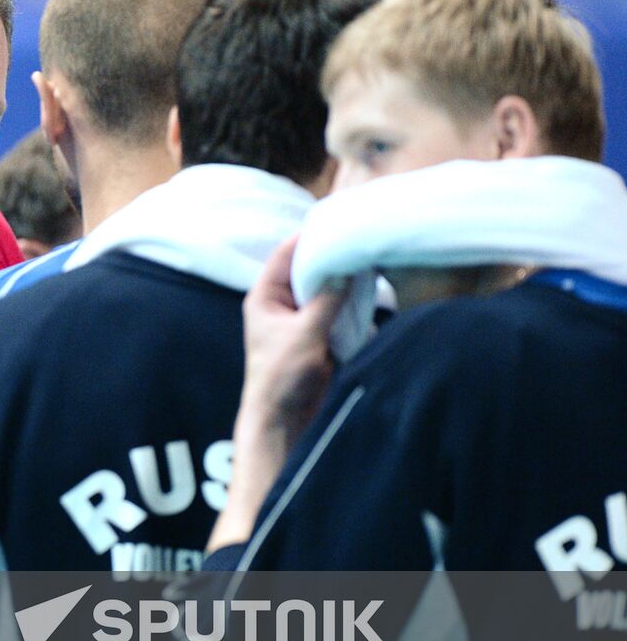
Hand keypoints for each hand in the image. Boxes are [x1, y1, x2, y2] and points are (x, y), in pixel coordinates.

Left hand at [208, 236, 347, 551]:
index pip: (288, 253)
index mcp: (265, 296)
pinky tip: (375, 287)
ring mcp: (302, 319)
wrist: (283, 422)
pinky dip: (354, 299)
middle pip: (310, 267)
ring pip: (327, 287)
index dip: (311, 234)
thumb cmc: (282, 379)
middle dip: (335, 254)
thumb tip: (347, 267)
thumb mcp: (304, 335)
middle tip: (365, 234)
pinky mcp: (320, 336)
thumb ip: (326, 300)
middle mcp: (283, 303)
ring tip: (374, 256)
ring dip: (347, 277)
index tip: (339, 218)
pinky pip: (338, 308)